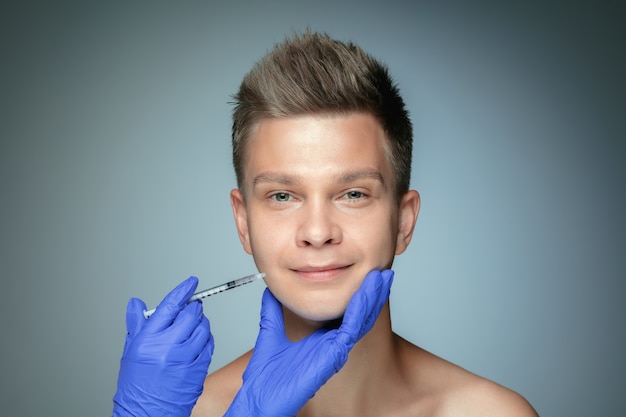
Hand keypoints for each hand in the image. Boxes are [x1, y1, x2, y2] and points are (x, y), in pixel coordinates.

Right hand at [112, 276, 213, 416]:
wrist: (146, 413)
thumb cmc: (136, 384)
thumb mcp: (131, 351)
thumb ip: (137, 324)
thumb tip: (136, 303)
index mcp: (149, 340)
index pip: (170, 306)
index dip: (183, 291)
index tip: (191, 282)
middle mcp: (168, 347)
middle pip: (190, 315)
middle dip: (193, 308)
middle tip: (190, 309)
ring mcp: (185, 358)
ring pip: (203, 328)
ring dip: (201, 323)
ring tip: (191, 327)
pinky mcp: (198, 369)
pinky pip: (209, 344)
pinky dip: (206, 339)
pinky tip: (197, 341)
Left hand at [224, 269, 393, 416]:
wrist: (260, 399)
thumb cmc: (266, 377)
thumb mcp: (270, 333)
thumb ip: (272, 311)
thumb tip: (271, 290)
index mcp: (323, 340)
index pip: (347, 314)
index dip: (358, 295)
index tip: (365, 275)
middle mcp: (334, 346)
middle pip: (361, 316)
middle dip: (373, 294)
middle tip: (383, 273)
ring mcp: (336, 351)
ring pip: (362, 321)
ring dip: (372, 298)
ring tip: (381, 278)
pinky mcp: (334, 356)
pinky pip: (350, 330)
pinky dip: (358, 310)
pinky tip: (363, 294)